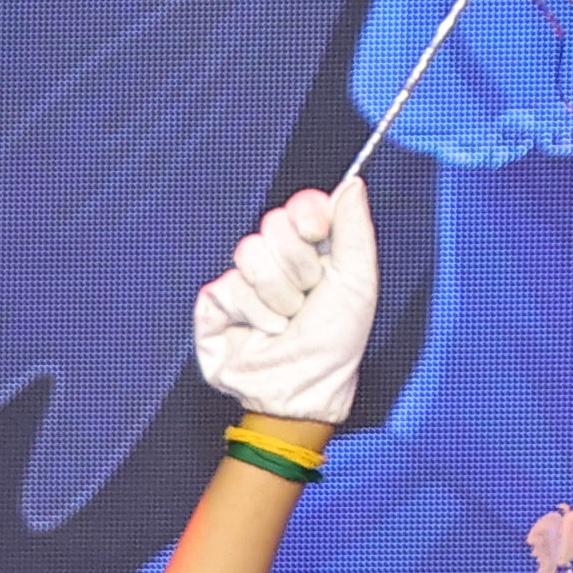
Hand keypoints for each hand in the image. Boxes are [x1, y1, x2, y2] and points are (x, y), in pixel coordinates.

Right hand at [188, 181, 375, 431]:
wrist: (301, 388)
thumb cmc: (334, 341)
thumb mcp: (358, 279)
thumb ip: (354, 228)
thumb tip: (352, 184)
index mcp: (312, 248)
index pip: (300, 204)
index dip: (307, 214)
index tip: (318, 236)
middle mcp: (277, 260)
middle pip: (273, 223)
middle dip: (298, 265)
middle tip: (307, 295)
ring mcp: (243, 280)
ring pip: (250, 252)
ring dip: (278, 295)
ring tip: (286, 320)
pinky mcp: (214, 303)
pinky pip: (229, 286)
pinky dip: (253, 313)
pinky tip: (261, 332)